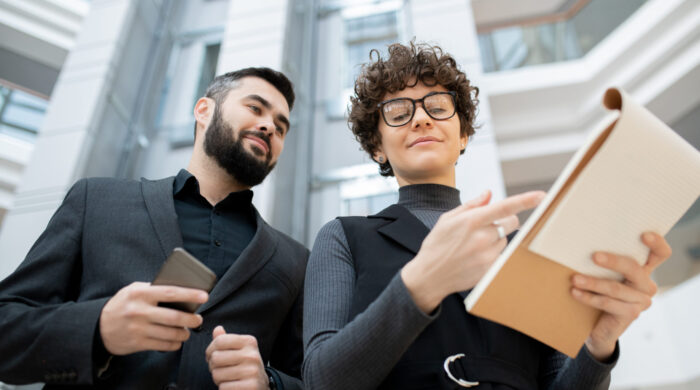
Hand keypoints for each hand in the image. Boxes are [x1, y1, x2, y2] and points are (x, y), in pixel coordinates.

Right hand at [99, 282, 206, 354]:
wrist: (98, 326)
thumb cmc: (123, 304)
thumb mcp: (134, 290)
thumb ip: (154, 289)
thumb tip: (182, 290)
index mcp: (141, 293)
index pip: (171, 292)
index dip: (190, 294)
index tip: (205, 296)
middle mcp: (139, 311)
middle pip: (174, 317)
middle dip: (192, 320)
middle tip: (198, 319)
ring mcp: (138, 328)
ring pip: (171, 334)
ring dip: (184, 334)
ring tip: (187, 331)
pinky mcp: (137, 343)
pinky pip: (163, 345)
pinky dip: (174, 344)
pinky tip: (177, 340)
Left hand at [206, 326, 268, 389]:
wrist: (261, 386)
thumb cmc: (245, 367)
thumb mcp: (239, 350)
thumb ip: (226, 340)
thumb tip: (217, 329)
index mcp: (249, 342)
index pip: (219, 341)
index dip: (210, 350)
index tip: (212, 356)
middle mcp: (252, 355)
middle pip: (216, 358)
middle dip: (213, 366)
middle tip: (221, 370)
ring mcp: (252, 371)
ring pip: (217, 374)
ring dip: (218, 379)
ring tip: (228, 378)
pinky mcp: (250, 386)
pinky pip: (223, 387)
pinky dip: (224, 389)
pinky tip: (233, 386)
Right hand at [401, 190, 545, 312]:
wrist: (429, 275)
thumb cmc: (437, 244)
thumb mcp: (447, 220)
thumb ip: (470, 205)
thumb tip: (489, 193)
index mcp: (471, 220)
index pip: (504, 207)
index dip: (525, 200)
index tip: (541, 196)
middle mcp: (482, 237)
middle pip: (511, 222)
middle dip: (505, 220)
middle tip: (488, 225)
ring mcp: (487, 255)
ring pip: (505, 239)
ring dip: (495, 239)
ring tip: (473, 246)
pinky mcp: (490, 269)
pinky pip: (501, 255)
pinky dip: (492, 253)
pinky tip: (474, 257)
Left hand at [572, 232, 671, 360]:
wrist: (596, 324)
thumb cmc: (597, 289)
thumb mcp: (601, 272)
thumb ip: (601, 258)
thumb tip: (579, 240)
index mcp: (643, 268)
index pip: (660, 253)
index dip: (657, 243)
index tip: (643, 235)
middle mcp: (646, 284)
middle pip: (634, 268)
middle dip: (613, 261)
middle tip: (594, 256)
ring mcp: (641, 301)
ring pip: (616, 288)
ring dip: (593, 282)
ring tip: (575, 278)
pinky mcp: (631, 314)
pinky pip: (608, 303)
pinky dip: (589, 297)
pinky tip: (575, 292)